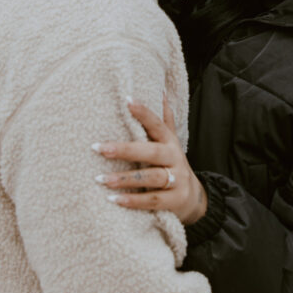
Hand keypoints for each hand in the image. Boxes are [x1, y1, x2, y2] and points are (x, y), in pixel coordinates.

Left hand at [92, 95, 206, 224]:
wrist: (194, 198)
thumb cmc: (173, 165)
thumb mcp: (171, 143)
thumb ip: (164, 120)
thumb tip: (161, 92)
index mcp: (170, 142)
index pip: (157, 124)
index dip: (144, 113)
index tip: (127, 100)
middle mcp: (175, 158)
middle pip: (151, 152)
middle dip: (125, 150)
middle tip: (99, 148)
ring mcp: (177, 180)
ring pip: (151, 177)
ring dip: (125, 178)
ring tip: (101, 179)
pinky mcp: (175, 200)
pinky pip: (153, 200)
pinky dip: (134, 201)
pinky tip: (114, 200)